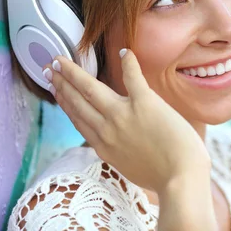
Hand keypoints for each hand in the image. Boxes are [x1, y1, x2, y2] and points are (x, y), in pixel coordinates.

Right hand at [45, 49, 209, 193]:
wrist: (181, 178)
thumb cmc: (162, 177)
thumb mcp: (129, 167)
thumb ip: (117, 152)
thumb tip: (114, 144)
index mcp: (104, 146)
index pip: (78, 118)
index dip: (64, 102)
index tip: (55, 90)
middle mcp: (107, 129)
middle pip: (78, 101)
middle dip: (61, 84)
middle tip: (49, 69)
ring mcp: (124, 114)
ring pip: (91, 89)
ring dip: (74, 74)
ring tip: (62, 61)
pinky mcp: (145, 103)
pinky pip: (132, 77)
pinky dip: (128, 63)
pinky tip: (124, 51)